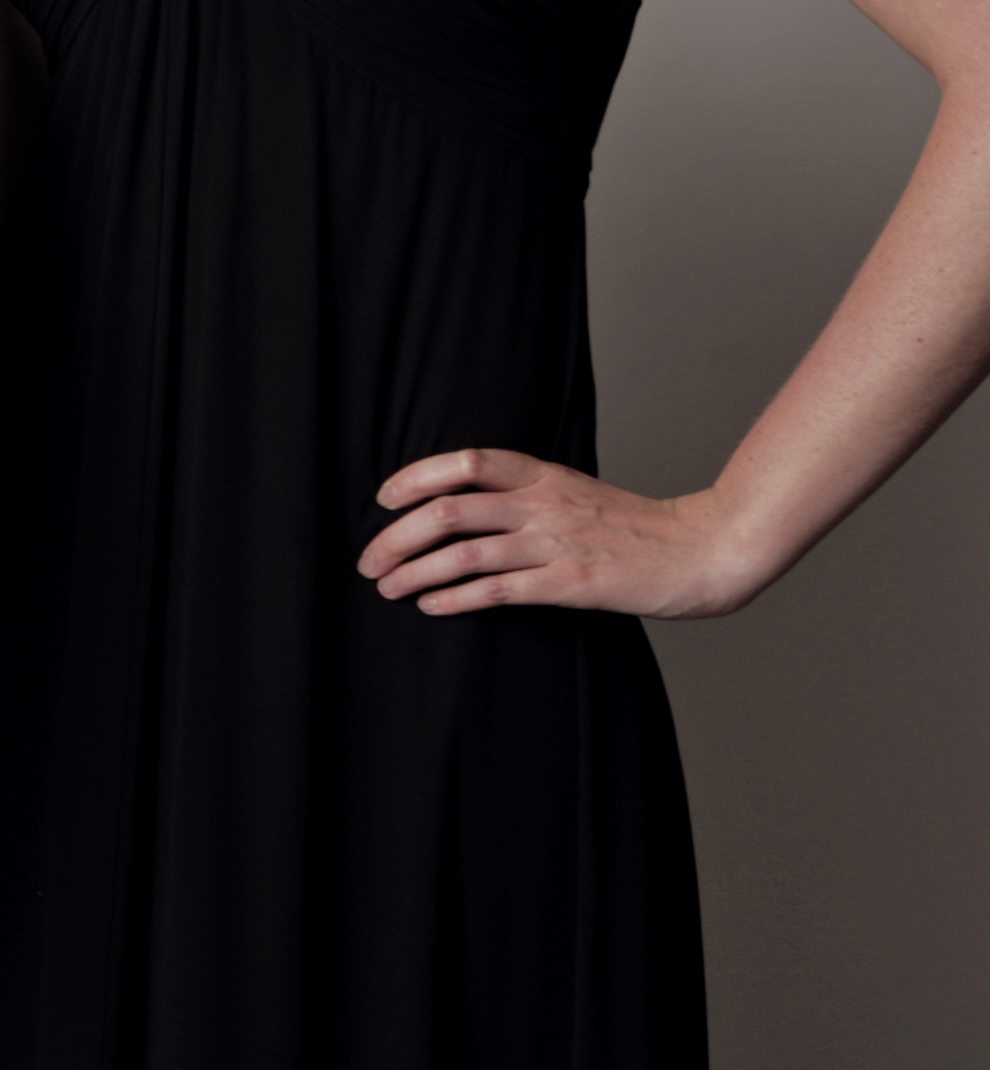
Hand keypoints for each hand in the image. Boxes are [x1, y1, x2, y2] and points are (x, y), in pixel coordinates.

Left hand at [361, 448, 773, 618]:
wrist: (701, 551)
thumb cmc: (633, 527)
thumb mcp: (573, 493)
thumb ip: (524, 495)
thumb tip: (461, 507)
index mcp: (543, 475)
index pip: (465, 463)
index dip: (414, 478)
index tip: (383, 499)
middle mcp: (542, 504)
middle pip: (448, 511)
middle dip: (395, 537)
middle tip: (368, 560)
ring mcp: (554, 544)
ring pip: (462, 554)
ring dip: (414, 572)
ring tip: (386, 587)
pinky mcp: (568, 585)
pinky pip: (496, 591)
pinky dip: (454, 599)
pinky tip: (431, 606)